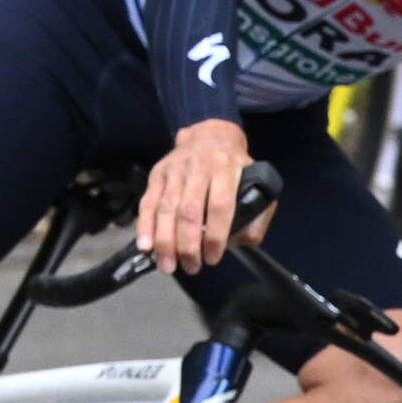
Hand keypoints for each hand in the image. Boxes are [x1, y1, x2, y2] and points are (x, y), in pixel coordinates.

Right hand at [137, 118, 258, 274]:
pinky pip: (148, 202)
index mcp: (226, 168)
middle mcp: (198, 167)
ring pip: (166, 209)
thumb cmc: (235, 167)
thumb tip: (241, 241)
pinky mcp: (157, 174)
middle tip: (191, 267)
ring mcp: (175, 170)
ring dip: (165, 241)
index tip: (213, 257)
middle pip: (189, 210)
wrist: (209, 135)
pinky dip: (145, 226)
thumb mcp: (256, 182)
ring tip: (168, 266)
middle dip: (188, 244)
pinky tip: (145, 246)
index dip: (216, 235)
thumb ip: (256, 213)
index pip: (219, 205)